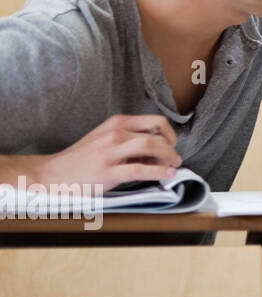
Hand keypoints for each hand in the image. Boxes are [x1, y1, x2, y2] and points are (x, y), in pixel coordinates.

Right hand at [38, 114, 181, 189]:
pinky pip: (140, 169)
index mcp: (116, 123)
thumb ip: (129, 140)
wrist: (52, 174)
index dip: (169, 134)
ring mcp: (110, 152)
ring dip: (168, 157)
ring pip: (151, 146)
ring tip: (173, 166)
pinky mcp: (107, 172)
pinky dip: (158, 172)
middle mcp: (114, 133)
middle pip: (157, 133)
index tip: (172, 145)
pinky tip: (166, 175)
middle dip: (172, 147)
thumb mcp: (105, 140)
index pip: (155, 121)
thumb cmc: (81, 159)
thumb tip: (157, 150)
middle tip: (174, 159)